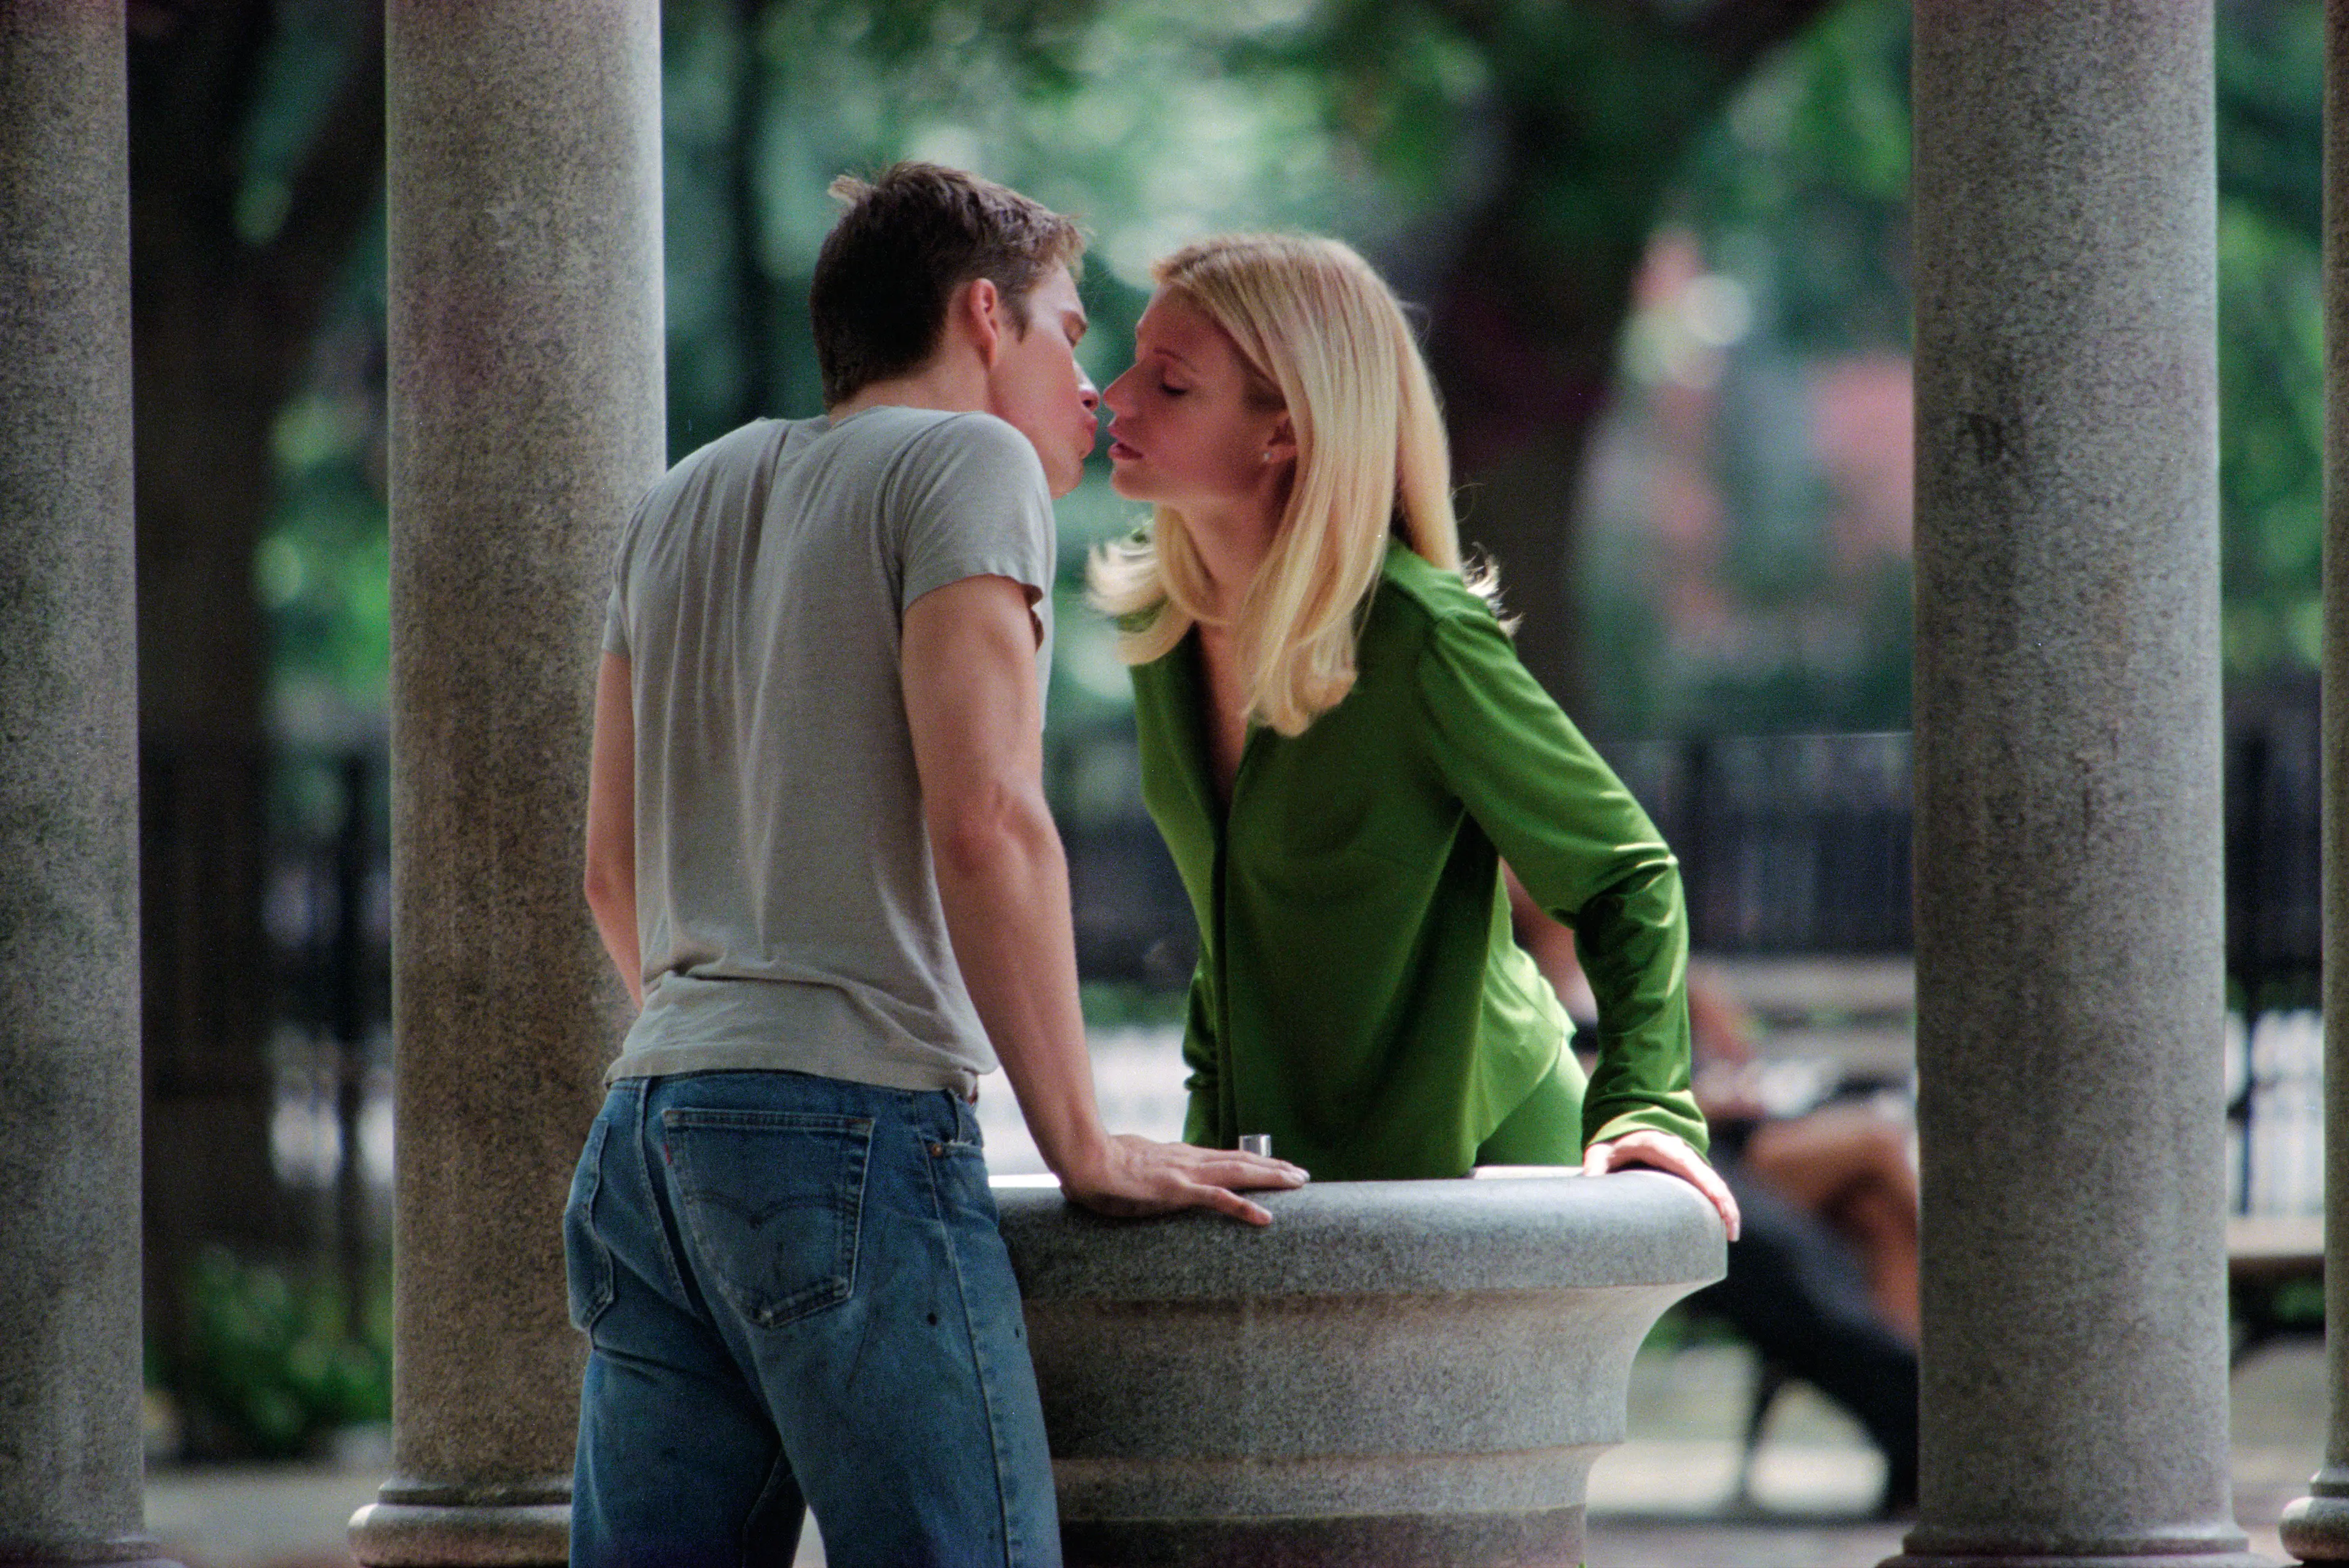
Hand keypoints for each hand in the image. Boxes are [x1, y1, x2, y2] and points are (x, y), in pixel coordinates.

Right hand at [1059, 1135, 1307, 1225]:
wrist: (1085, 1159)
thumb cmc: (1102, 1166)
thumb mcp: (1134, 1168)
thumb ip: (1151, 1173)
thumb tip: (1153, 1177)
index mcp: (1181, 1157)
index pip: (1225, 1158)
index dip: (1253, 1162)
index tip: (1275, 1166)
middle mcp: (1190, 1160)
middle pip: (1242, 1162)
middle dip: (1274, 1168)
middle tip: (1302, 1174)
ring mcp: (1186, 1174)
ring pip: (1239, 1173)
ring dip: (1271, 1179)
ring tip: (1298, 1183)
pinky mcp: (1178, 1190)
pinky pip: (1218, 1200)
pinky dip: (1244, 1208)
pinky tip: (1266, 1218)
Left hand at [1584, 1129, 1741, 1240]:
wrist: (1624, 1125)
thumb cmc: (1613, 1141)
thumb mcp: (1600, 1151)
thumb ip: (1594, 1167)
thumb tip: (1586, 1188)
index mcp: (1661, 1146)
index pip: (1688, 1165)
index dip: (1706, 1185)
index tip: (1718, 1206)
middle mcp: (1681, 1154)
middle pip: (1710, 1179)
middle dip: (1725, 1204)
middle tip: (1731, 1235)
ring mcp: (1687, 1163)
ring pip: (1715, 1184)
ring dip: (1726, 1207)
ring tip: (1731, 1236)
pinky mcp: (1688, 1172)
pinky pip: (1709, 1187)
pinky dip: (1719, 1203)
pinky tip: (1723, 1225)